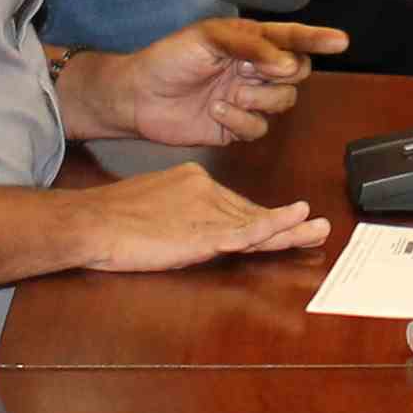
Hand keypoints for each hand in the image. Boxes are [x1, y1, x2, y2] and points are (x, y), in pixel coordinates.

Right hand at [67, 157, 331, 273]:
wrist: (92, 221)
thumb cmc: (112, 218)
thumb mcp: (152, 205)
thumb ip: (178, 212)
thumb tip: (189, 227)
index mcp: (194, 180)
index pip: (236, 203)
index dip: (263, 218)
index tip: (286, 224)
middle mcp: (206, 189)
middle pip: (252, 211)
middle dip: (287, 223)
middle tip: (318, 226)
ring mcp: (206, 210)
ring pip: (257, 222)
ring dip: (292, 229)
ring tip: (319, 230)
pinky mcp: (203, 232)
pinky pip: (245, 231)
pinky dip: (273, 228)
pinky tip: (294, 225)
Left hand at [87, 15, 349, 152]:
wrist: (137, 97)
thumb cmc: (168, 59)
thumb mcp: (208, 38)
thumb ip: (250, 44)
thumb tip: (286, 61)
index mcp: (250, 42)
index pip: (292, 38)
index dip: (317, 39)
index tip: (341, 41)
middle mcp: (254, 69)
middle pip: (298, 73)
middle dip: (284, 73)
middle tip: (259, 70)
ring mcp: (247, 99)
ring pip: (282, 103)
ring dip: (259, 98)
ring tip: (229, 93)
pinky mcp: (235, 127)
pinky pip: (259, 129)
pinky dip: (241, 121)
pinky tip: (217, 111)